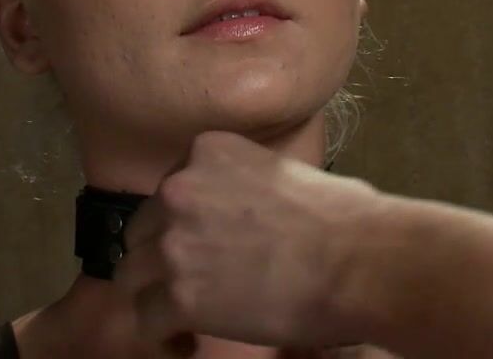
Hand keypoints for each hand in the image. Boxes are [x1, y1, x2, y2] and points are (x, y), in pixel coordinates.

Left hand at [114, 130, 383, 353]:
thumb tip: (238, 212)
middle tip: (192, 283)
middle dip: (162, 258)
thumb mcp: (283, 171)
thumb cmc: (345, 216)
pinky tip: (186, 343)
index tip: (202, 245)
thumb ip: (244, 184)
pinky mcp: (179, 295)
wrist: (360, 261)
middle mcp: (180, 189)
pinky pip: (146, 320)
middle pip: (143, 230)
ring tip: (184, 319)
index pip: (171, 190)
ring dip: (156, 296)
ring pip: (133, 275)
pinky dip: (163, 336)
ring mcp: (175, 243)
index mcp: (208, 152)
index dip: (181, 222)